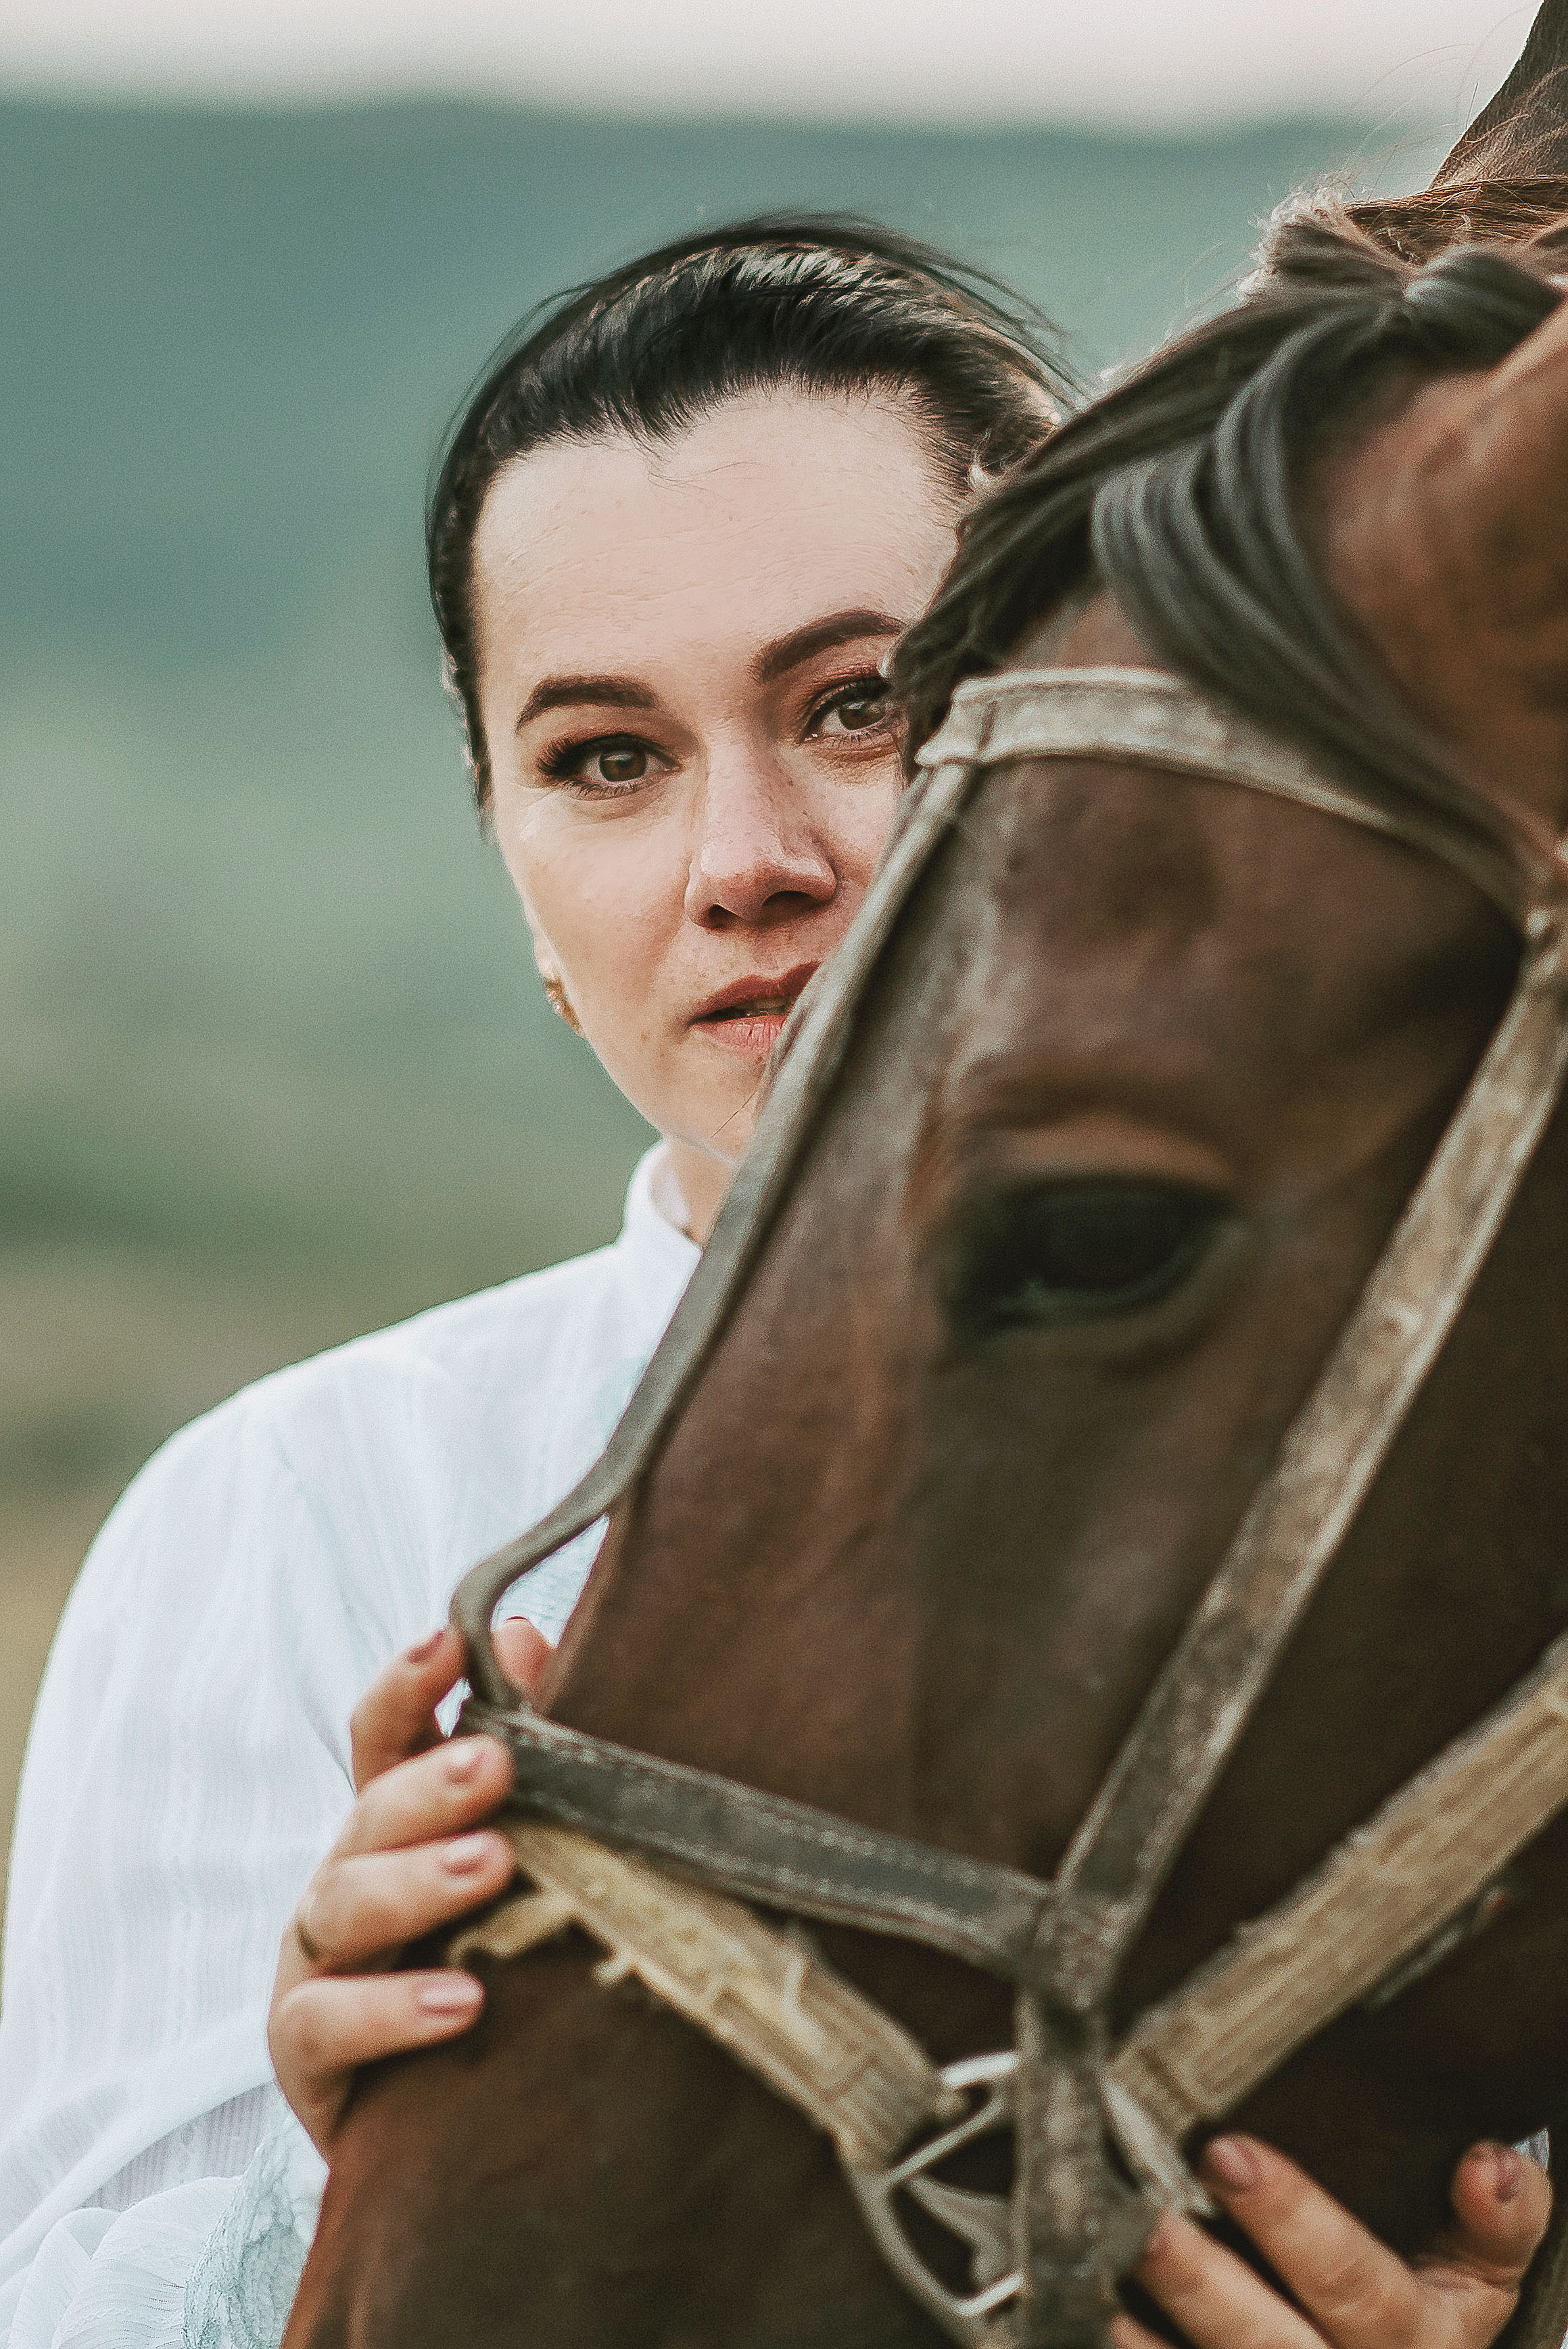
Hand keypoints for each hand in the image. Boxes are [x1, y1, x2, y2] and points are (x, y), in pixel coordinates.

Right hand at [268, 1619, 548, 2156]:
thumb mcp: (521, 1858)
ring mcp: (318, 1968)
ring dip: (415, 1883)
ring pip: (341, 1907)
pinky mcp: (310, 2060)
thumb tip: (529, 1634)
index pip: (385, 1738)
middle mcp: (346, 1884)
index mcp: (393, 1826)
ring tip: (493, 1867)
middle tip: (495, 1763)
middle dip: (427, 1784)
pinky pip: (326, 2026)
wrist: (453, 2134)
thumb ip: (525, 1748)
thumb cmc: (493, 1966)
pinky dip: (390, 2010)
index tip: (449, 1641)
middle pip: (368, 1815)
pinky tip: (463, 2000)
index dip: (407, 1687)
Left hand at [1117, 2133, 1550, 2348]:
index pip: (1356, 2282)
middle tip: (1141, 2216)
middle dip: (1201, 2282)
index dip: (1293, 2221)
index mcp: (1422, 2339)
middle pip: (1268, 2343)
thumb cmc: (1437, 2304)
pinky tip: (1087, 2322)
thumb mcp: (1484, 2270)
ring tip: (1096, 2275)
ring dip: (1148, 2338)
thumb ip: (1499, 2218)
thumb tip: (1488, 2162)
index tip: (1226, 2150)